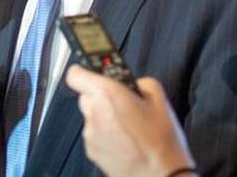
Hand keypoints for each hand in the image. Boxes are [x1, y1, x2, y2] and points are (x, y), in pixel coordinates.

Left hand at [65, 65, 194, 176]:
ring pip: (90, 114)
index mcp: (108, 94)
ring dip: (103, 115)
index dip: (83, 70)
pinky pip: (94, 132)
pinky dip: (104, 132)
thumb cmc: (161, 142)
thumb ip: (141, 82)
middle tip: (121, 100)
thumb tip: (134, 83)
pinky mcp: (91, 150)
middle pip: (85, 94)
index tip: (92, 71)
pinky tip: (125, 138)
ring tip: (128, 124)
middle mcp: (94, 112)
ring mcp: (90, 133)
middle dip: (100, 94)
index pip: (75, 73)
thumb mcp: (160, 100)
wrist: (160, 176)